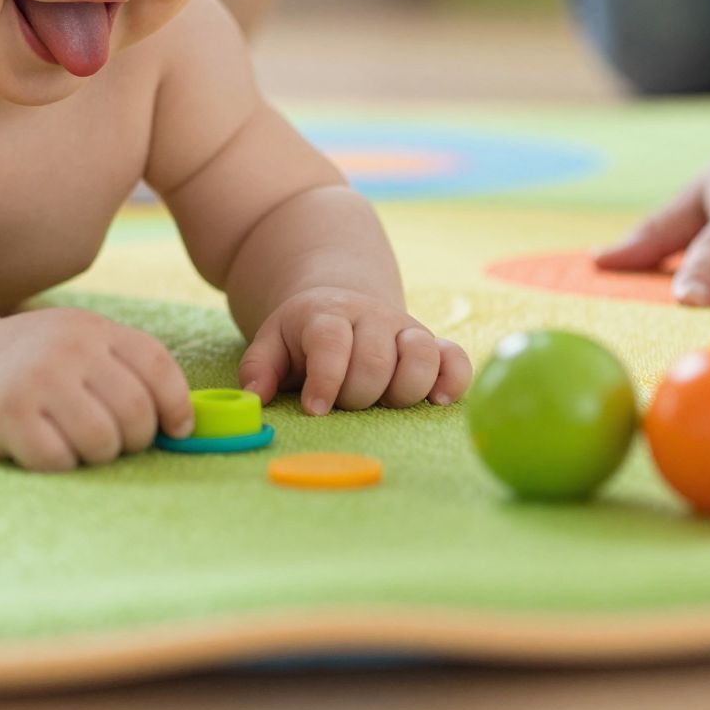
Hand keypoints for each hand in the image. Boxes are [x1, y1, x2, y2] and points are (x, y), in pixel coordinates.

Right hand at [0, 309, 193, 471]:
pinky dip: (62, 465)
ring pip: (101, 441)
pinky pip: (58, 460)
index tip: (175, 430)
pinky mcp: (8, 414)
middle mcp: (69, 348)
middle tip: (115, 441)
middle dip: (134, 440)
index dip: (176, 406)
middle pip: (135, 413)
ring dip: (99, 456)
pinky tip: (49, 448)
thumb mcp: (90, 346)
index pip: (158, 368)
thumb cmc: (48, 365)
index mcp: (98, 330)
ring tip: (81, 443)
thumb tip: (186, 425)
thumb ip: (134, 371)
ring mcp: (38, 380)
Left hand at [239, 286, 472, 413]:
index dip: (326, 377)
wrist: (341, 301)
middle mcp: (371, 317)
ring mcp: (405, 328)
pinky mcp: (433, 344)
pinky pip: (455, 359)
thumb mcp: (272, 342)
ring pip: (420, 355)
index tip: (315, 409)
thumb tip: (254, 399)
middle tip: (344, 405)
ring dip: (403, 389)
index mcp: (327, 314)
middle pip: (375, 359)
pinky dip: (452, 381)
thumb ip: (259, 368)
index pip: (331, 340)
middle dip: (358, 394)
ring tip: (384, 403)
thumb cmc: (302, 335)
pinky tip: (436, 402)